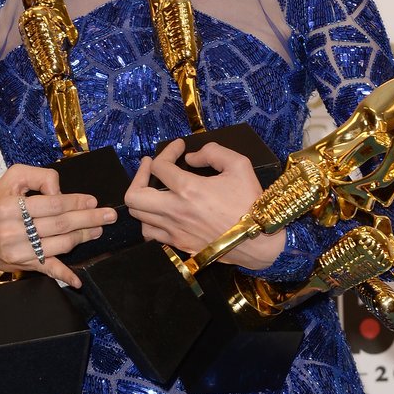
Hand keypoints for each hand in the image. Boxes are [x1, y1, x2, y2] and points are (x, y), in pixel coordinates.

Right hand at [0, 163, 115, 287]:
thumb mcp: (14, 178)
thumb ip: (41, 177)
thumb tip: (62, 193)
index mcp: (10, 207)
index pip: (52, 204)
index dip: (75, 202)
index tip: (93, 201)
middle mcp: (12, 231)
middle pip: (59, 225)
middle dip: (88, 219)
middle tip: (109, 215)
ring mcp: (17, 251)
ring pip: (58, 245)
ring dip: (83, 238)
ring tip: (98, 229)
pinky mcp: (21, 265)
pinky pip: (46, 270)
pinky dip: (63, 276)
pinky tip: (78, 279)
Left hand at [125, 140, 286, 270]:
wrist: (259, 241)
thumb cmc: (250, 202)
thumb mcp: (239, 165)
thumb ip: (213, 152)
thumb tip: (191, 158)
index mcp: (189, 190)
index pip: (159, 166)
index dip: (167, 151)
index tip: (179, 148)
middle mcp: (175, 212)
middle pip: (133, 196)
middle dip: (138, 175)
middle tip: (151, 166)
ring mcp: (174, 231)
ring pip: (138, 216)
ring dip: (142, 198)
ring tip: (154, 188)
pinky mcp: (178, 244)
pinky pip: (150, 233)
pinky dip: (149, 219)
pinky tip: (161, 210)